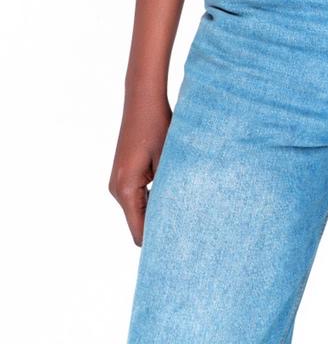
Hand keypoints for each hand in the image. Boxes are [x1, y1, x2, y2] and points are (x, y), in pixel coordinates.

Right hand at [108, 88, 172, 244]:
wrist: (142, 99)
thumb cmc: (158, 125)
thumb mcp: (168, 159)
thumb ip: (170, 190)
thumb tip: (179, 217)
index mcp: (126, 189)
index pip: (140, 231)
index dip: (158, 242)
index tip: (179, 251)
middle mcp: (117, 190)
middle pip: (139, 223)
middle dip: (161, 227)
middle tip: (189, 234)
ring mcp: (119, 183)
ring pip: (140, 211)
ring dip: (159, 212)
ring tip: (186, 215)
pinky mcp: (125, 175)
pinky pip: (139, 198)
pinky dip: (154, 200)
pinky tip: (175, 195)